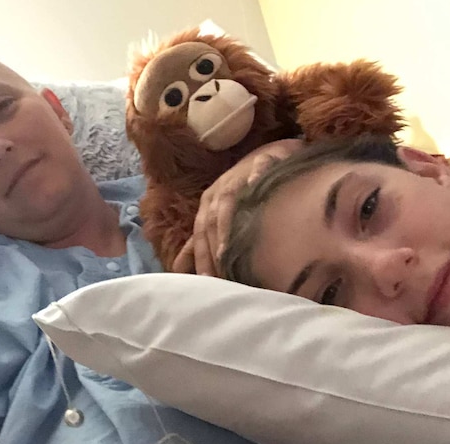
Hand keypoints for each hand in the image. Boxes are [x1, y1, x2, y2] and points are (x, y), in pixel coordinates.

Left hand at [173, 139, 303, 275]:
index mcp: (209, 204)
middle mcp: (220, 190)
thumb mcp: (220, 216)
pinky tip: (254, 184)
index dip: (202, 258)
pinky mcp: (265, 160)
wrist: (271, 156)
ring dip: (227, 221)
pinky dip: (257, 174)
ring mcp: (240, 175)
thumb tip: (179, 270)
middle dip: (214, 248)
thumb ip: (201, 243)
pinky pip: (260, 166)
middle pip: (212, 221)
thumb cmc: (243, 191)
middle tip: (223, 275)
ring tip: (228, 247)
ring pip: (229, 199)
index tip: (208, 282)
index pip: (200, 234)